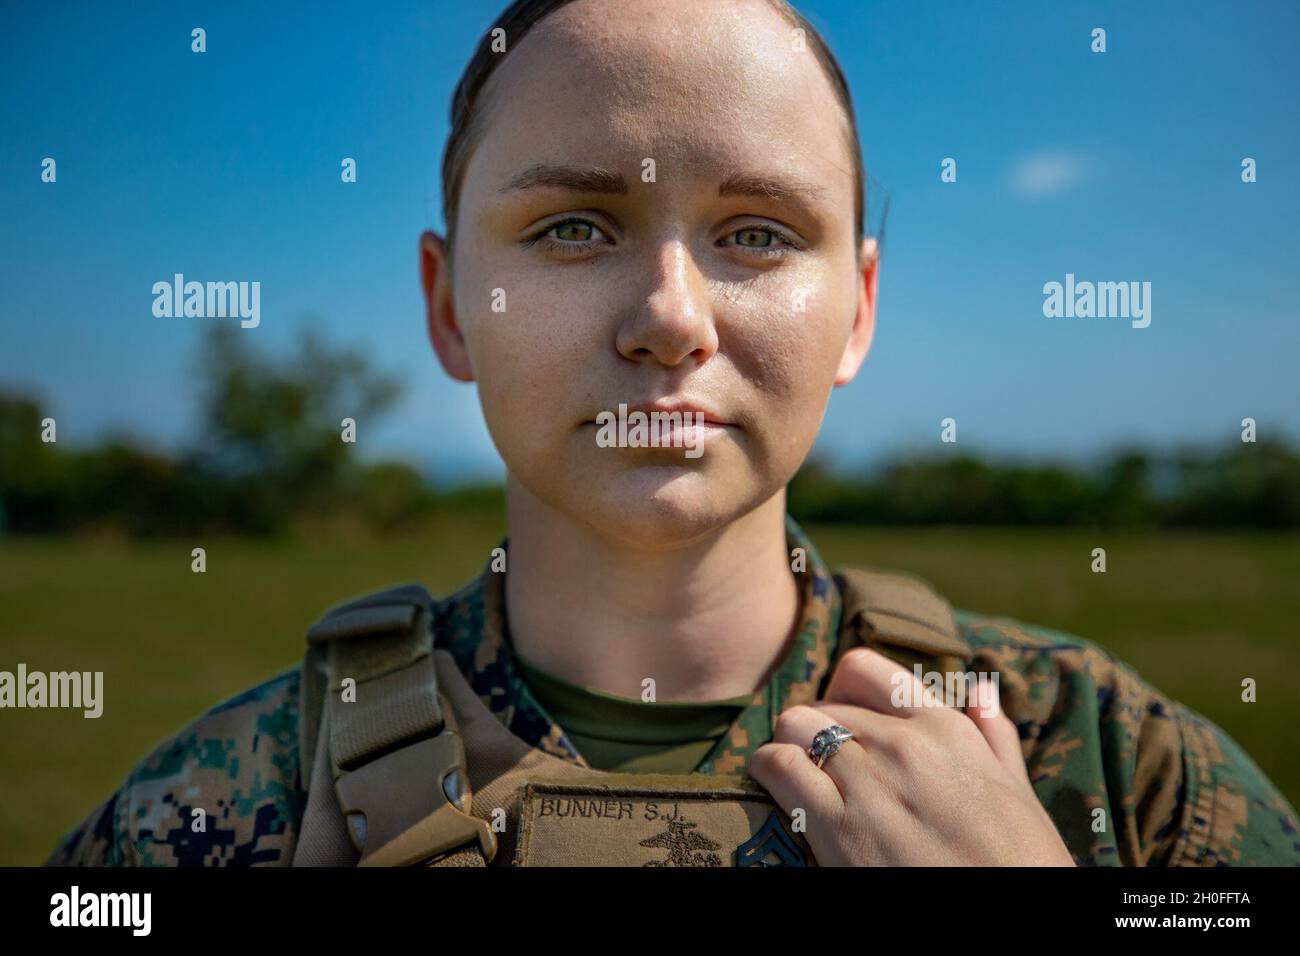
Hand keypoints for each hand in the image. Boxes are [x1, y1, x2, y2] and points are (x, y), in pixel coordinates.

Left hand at [748, 647, 1075, 865]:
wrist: (1010, 917)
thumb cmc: (1022, 861)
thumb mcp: (1017, 790)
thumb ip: (994, 735)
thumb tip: (981, 688)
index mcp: (945, 728)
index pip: (865, 670)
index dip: (841, 690)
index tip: (842, 715)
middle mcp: (902, 743)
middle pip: (824, 703)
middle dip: (816, 727)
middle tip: (821, 759)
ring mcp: (867, 780)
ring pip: (795, 724)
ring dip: (789, 743)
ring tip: (796, 770)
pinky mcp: (835, 825)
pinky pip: (779, 765)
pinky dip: (768, 768)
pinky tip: (775, 783)